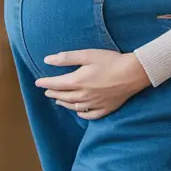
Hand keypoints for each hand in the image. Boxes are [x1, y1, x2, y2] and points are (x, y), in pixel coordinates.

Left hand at [36, 49, 150, 118]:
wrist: (133, 73)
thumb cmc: (110, 61)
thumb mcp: (87, 55)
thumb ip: (66, 58)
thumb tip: (47, 60)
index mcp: (77, 82)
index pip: (55, 84)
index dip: (45, 83)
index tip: (37, 82)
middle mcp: (83, 96)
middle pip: (63, 96)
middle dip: (53, 93)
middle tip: (47, 91)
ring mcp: (94, 104)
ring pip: (74, 107)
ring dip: (64, 103)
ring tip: (58, 100)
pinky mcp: (105, 108)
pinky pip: (89, 115)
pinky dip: (81, 114)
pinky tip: (79, 112)